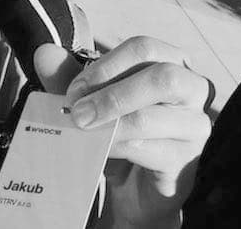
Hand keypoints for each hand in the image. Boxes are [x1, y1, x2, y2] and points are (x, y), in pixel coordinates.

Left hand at [35, 38, 211, 228]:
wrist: (138, 191)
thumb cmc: (123, 138)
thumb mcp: (95, 104)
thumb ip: (72, 78)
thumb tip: (45, 53)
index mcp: (174, 64)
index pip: (145, 48)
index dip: (106, 65)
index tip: (75, 89)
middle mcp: (194, 89)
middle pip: (161, 76)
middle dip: (112, 93)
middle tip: (78, 112)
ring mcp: (196, 126)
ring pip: (151, 116)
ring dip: (108, 124)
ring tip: (84, 132)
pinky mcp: (186, 159)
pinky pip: (148, 149)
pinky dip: (117, 148)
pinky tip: (100, 151)